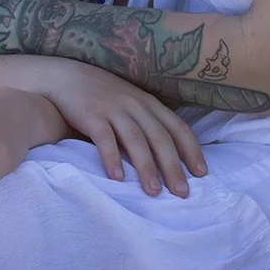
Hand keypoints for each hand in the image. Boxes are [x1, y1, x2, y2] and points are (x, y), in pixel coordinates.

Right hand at [43, 57, 207, 198]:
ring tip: (154, 192)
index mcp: (150, 104)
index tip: (202, 174)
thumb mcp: (132, 103)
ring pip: (136, 140)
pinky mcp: (92, 115)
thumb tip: (171, 156)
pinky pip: (105, 139)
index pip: (178, 128)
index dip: (191, 150)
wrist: (68, 76)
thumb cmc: (104, 95)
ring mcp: (114, 109)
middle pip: (160, 138)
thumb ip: (148, 123)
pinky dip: (112, 158)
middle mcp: (136, 105)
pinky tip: (118, 178)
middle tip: (182, 193)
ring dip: (146, 168)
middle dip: (173, 166)